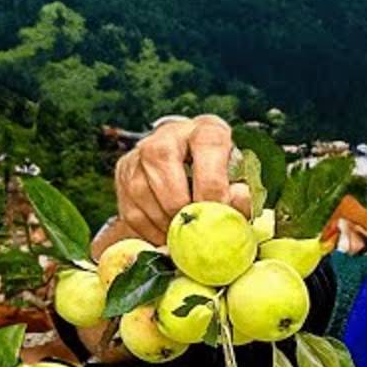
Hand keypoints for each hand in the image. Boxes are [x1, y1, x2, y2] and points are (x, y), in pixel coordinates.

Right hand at [111, 114, 252, 245]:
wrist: (193, 170)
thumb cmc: (223, 179)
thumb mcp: (240, 183)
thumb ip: (242, 194)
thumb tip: (235, 202)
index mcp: (206, 129)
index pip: (207, 145)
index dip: (212, 186)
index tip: (216, 215)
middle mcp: (169, 134)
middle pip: (162, 162)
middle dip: (180, 205)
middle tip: (194, 229)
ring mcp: (140, 151)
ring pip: (141, 188)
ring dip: (162, 221)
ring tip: (181, 236)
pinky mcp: (123, 172)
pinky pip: (130, 209)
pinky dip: (149, 230)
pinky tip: (166, 236)